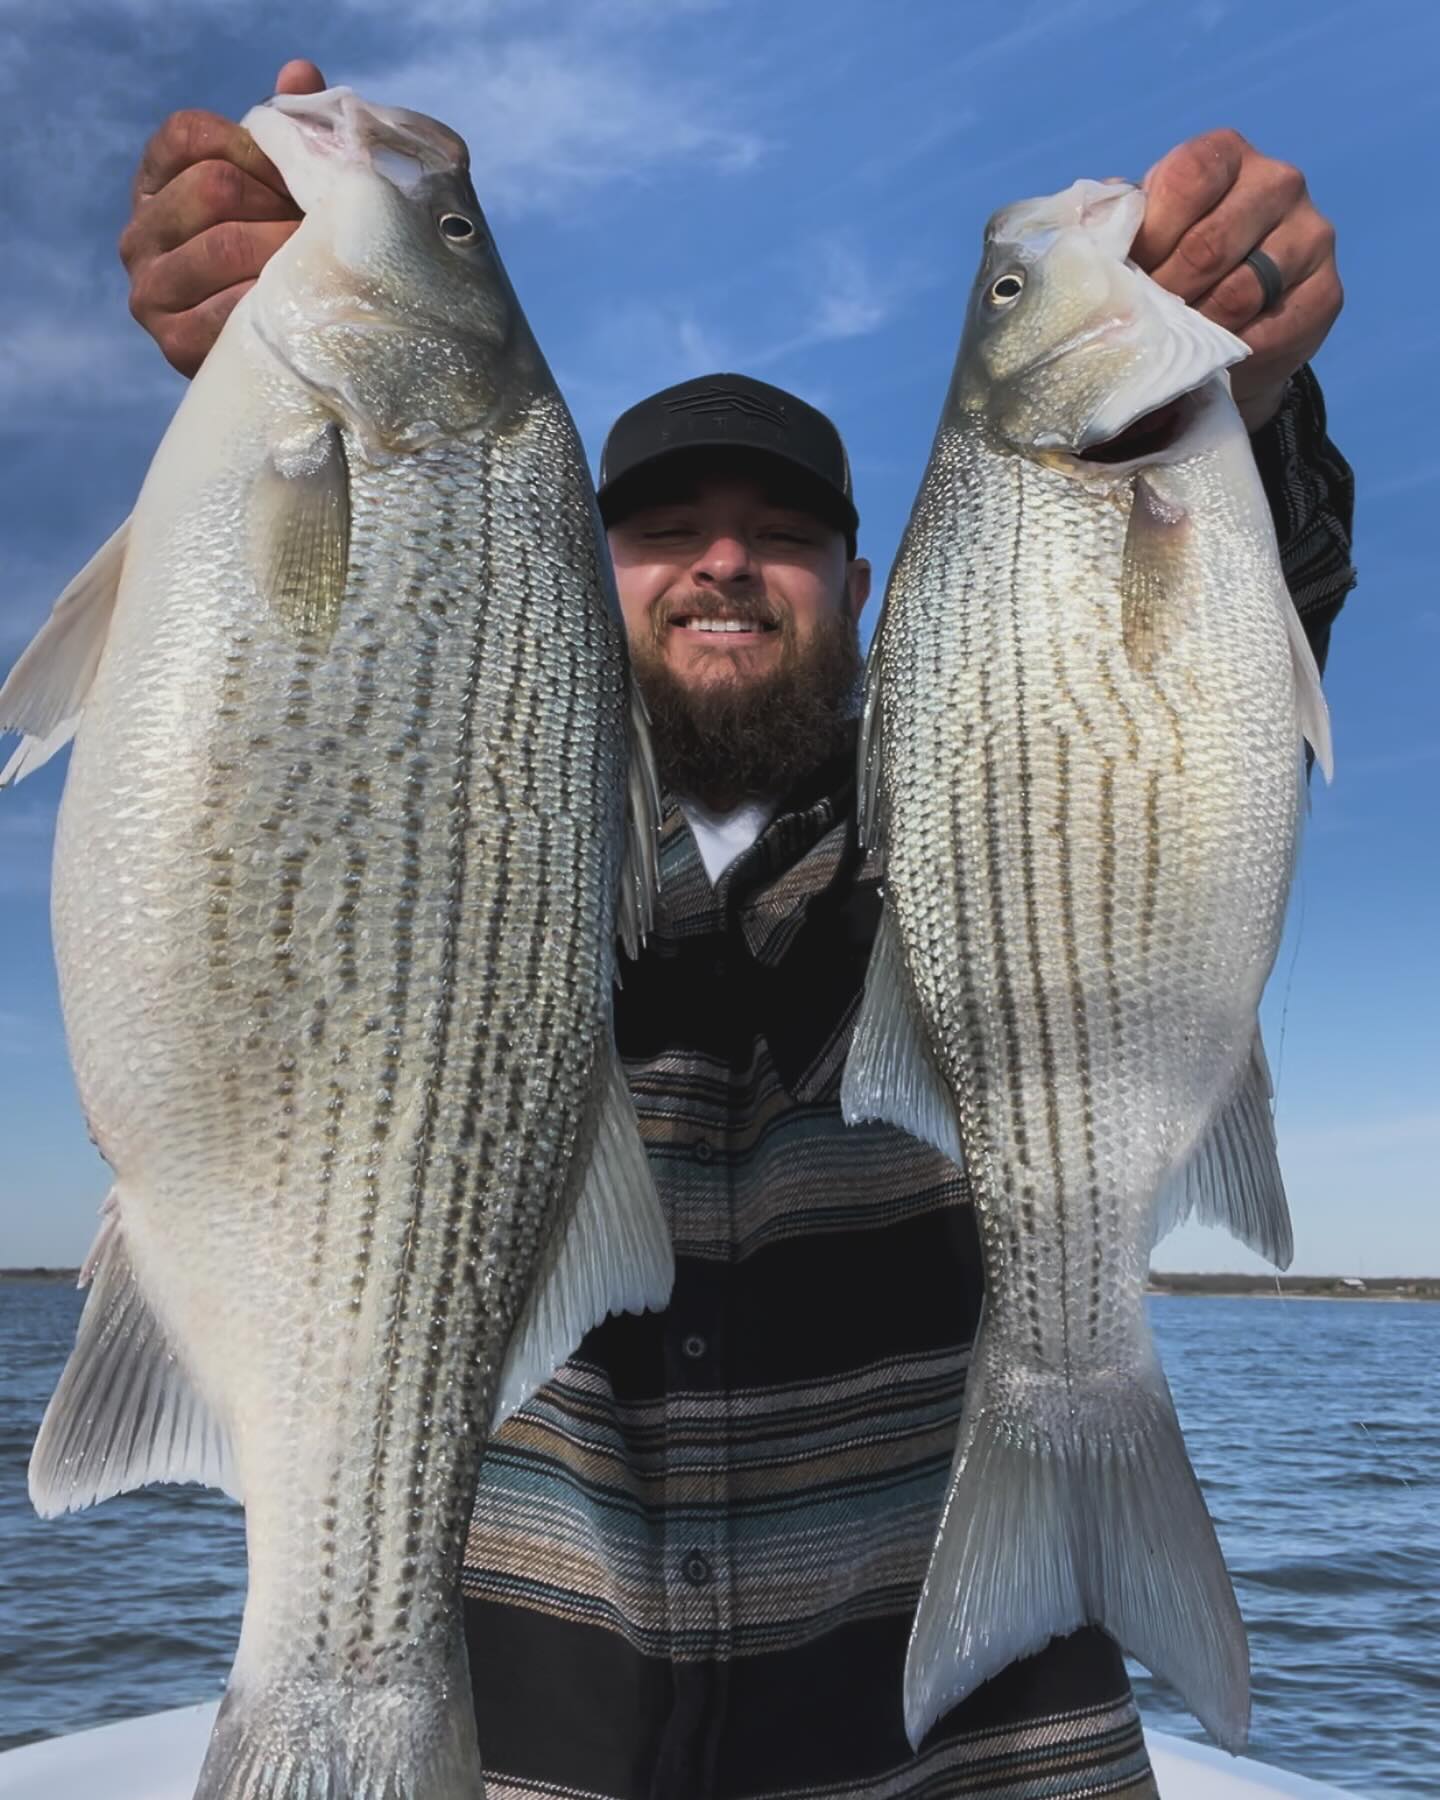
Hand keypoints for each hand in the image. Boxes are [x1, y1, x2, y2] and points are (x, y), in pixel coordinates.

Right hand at [120, 60, 327, 377]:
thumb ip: (288, 130)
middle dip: (278, 205)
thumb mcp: (282, 187)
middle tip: (321, 229)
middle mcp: (139, 232)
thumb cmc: (282, 252)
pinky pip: (226, 308)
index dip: (255, 149)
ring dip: (283, 254)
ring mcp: (149, 289)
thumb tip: (301, 72)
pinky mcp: (172, 341)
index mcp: (156, 180)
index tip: (294, 178)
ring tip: (318, 265)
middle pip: (213, 187)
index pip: (191, 135)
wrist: (279, 348)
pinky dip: (271, 303)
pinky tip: (299, 306)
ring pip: (223, 245)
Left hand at [1129, 130, 1341, 430]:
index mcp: (1226, 155)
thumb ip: (1118, 224)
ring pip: (1239, 293)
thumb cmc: (1173, 266)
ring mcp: (1310, 235)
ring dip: (1194, 330)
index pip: (1189, 177)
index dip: (1152, 234)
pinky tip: (1208, 360)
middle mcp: (1278, 183)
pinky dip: (1230, 353)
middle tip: (1140, 325)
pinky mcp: (1327, 292)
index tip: (1129, 274)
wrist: (1230, 324)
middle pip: (1210, 243)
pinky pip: (1271, 332)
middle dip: (1165, 294)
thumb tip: (1087, 232)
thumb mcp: (1142, 235)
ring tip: (1168, 345)